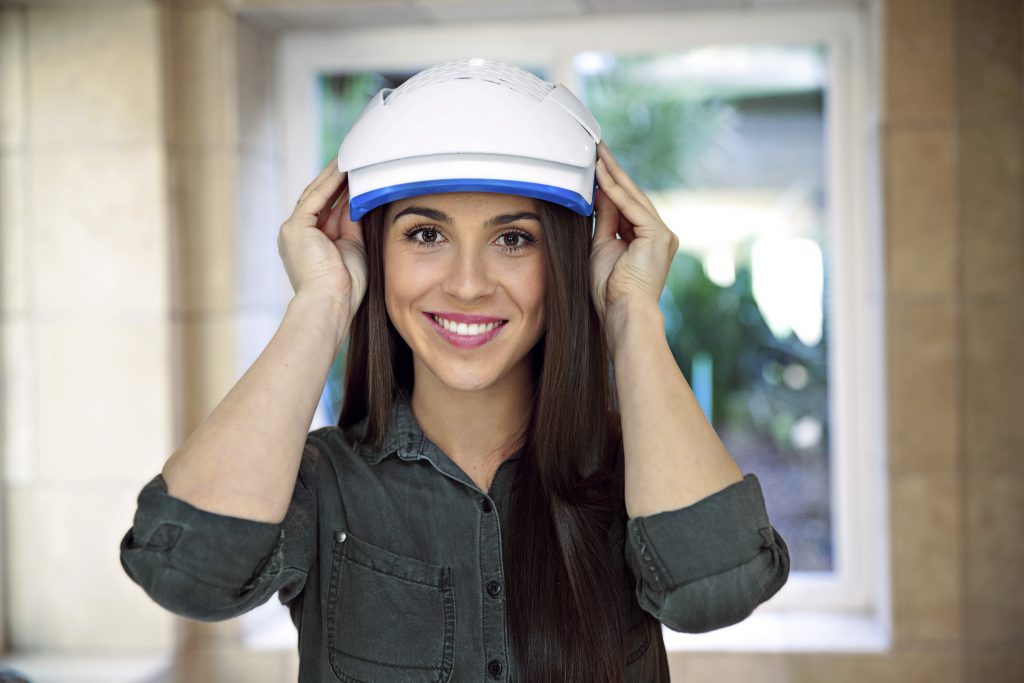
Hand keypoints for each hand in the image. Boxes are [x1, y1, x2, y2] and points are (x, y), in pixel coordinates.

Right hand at [277, 161, 367, 324]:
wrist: (330, 303)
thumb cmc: (345, 287)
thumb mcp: (353, 247)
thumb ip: (352, 223)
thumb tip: (358, 199)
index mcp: (309, 243)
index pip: (324, 209)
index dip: (339, 191)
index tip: (355, 177)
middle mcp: (297, 235)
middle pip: (317, 198)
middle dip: (335, 179)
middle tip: (352, 160)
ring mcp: (293, 230)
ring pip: (315, 194)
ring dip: (333, 176)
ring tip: (349, 158)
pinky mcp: (295, 227)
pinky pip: (315, 198)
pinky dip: (330, 183)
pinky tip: (344, 169)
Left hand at [590, 143, 677, 347]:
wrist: (623, 311)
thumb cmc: (610, 289)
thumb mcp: (602, 246)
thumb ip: (604, 219)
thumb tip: (600, 192)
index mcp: (649, 238)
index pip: (628, 204)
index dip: (612, 183)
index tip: (597, 165)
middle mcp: (661, 234)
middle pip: (633, 195)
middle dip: (614, 171)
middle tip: (598, 149)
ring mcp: (663, 234)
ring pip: (634, 197)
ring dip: (613, 175)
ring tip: (597, 155)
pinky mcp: (658, 235)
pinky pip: (632, 207)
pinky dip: (615, 191)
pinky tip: (600, 175)